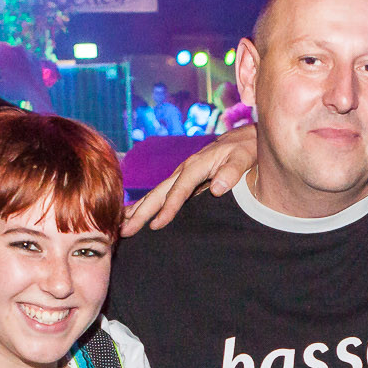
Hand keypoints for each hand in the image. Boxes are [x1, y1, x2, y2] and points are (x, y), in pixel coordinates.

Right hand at [121, 125, 257, 234]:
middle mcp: (184, 169)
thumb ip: (233, 171)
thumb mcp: (245, 156)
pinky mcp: (182, 179)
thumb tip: (218, 188)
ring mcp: (181, 174)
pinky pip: (161, 194)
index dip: (168, 208)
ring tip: (122, 225)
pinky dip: (146, 204)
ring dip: (138, 209)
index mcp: (197, 165)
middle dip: (141, 212)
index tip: (157, 225)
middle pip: (159, 193)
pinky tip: (134, 213)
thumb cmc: (245, 148)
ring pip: (155, 193)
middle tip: (125, 230)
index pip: (180, 190)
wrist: (243, 137)